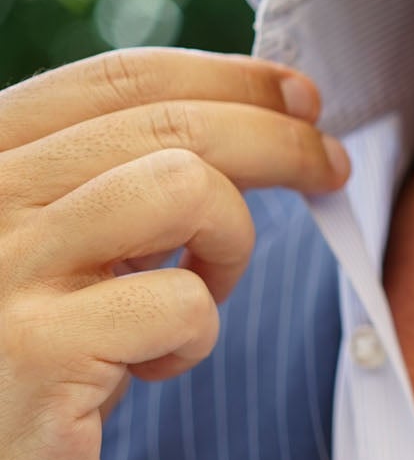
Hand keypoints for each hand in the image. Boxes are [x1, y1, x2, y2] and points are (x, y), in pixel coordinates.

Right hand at [0, 47, 350, 459]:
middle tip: (332, 169)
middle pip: (164, 124)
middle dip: (276, 139)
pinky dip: (195, 337)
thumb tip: (258, 118)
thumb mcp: (67, 261)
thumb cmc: (33, 381)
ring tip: (198, 294)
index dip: (226, 78)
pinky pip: (181, 304)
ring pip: (182, 188)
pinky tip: (153, 369)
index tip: (302, 97)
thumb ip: (116, 189)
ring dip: (227, 244)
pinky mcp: (35, 351)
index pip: (114, 80)